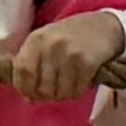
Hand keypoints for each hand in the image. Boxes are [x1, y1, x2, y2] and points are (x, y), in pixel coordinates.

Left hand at [7, 9, 125, 101]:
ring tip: (69, 84)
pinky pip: (76, 90)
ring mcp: (69, 54)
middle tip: (55, 92)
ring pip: (59, 92)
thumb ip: (33, 65)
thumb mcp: (46, 42)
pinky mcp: (87, 62)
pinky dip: (78, 91)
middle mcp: (50, 45)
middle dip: (47, 96)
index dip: (24, 88)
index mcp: (36, 39)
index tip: (31, 95)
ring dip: (64, 95)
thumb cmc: (71, 36)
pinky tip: (81, 81)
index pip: (21, 71)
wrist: (104, 27)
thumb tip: (29, 98)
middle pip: (41, 87)